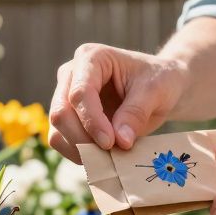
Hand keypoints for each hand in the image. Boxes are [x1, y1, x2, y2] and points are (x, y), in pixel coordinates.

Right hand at [48, 43, 188, 161]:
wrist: (158, 87)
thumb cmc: (158, 81)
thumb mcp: (155, 91)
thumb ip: (136, 113)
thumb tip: (120, 141)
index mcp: (91, 58)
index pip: (80, 93)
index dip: (92, 121)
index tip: (111, 143)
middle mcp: (71, 75)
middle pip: (61, 112)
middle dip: (83, 139)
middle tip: (111, 153)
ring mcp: (65, 96)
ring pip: (57, 130)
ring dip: (79, 149)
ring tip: (109, 156)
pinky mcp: (67, 118)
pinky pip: (61, 141)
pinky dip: (78, 154)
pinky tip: (102, 156)